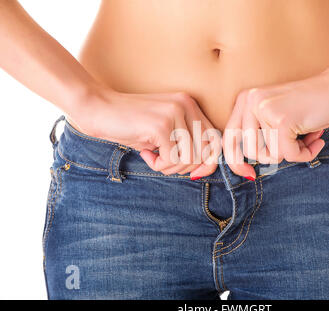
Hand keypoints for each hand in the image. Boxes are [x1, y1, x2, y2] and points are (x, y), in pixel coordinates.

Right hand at [69, 89, 221, 178]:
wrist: (98, 108)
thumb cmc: (132, 125)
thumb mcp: (165, 133)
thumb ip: (188, 144)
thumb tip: (208, 168)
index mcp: (191, 105)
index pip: (216, 139)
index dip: (209, 162)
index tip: (195, 173)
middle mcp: (187, 105)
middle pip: (206, 152)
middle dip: (186, 167)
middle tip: (165, 163)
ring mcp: (174, 113)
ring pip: (190, 158)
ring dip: (171, 167)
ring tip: (154, 158)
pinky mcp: (161, 125)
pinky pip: (172, 159)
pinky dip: (159, 165)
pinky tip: (146, 155)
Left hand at [223, 71, 328, 178]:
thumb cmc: (310, 106)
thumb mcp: (274, 117)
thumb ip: (257, 135)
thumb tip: (244, 171)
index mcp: (245, 100)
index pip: (229, 138)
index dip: (235, 161)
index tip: (249, 174)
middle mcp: (250, 101)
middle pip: (251, 151)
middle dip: (275, 155)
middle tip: (295, 142)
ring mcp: (265, 109)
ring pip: (271, 155)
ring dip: (292, 152)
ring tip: (306, 136)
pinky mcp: (282, 120)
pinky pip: (289, 155)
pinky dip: (306, 153)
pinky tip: (316, 138)